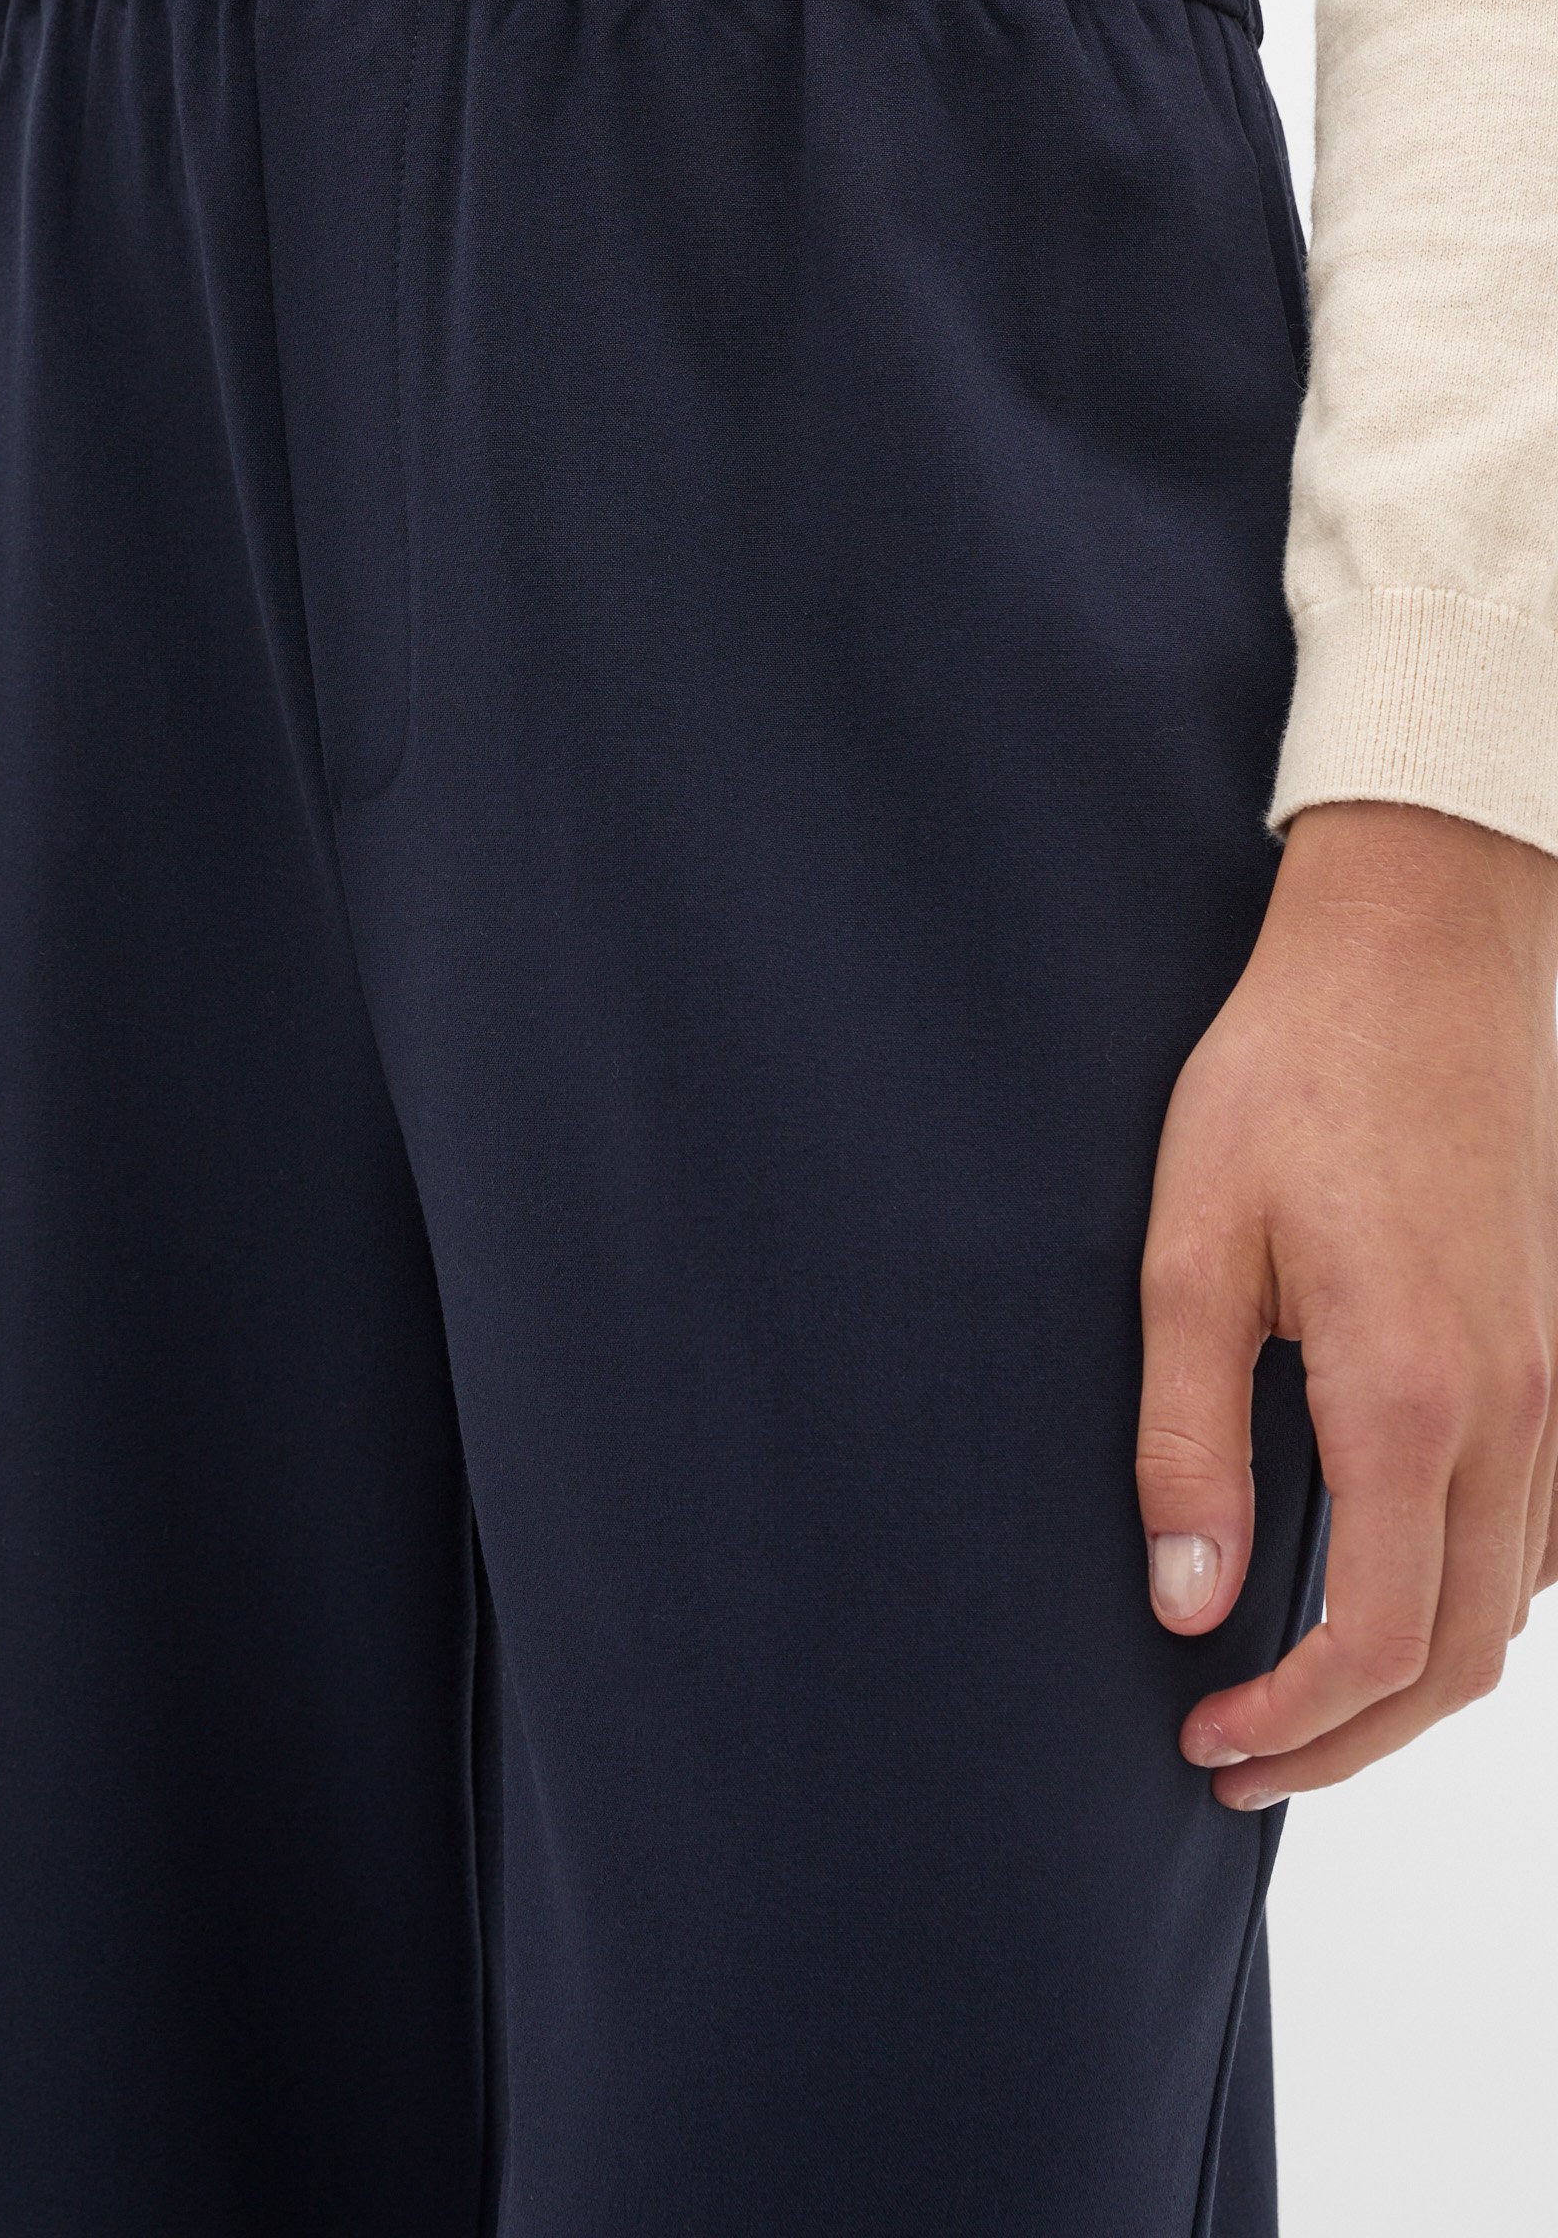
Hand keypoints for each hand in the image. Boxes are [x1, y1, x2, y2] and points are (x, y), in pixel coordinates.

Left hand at [1137, 800, 1557, 1807]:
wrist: (1423, 953)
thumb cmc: (1292, 1076)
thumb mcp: (1193, 1250)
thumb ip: (1189, 1439)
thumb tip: (1188, 1603)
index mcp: (1411, 1395)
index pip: (1380, 1641)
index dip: (1294, 1725)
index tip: (1205, 1740)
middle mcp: (1516, 1413)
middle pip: (1464, 1655)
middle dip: (1352, 1736)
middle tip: (1237, 1758)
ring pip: (1516, 1603)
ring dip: (1415, 1676)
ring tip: (1297, 1694)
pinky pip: (1541, 1530)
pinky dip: (1471, 1597)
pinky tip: (1385, 1582)